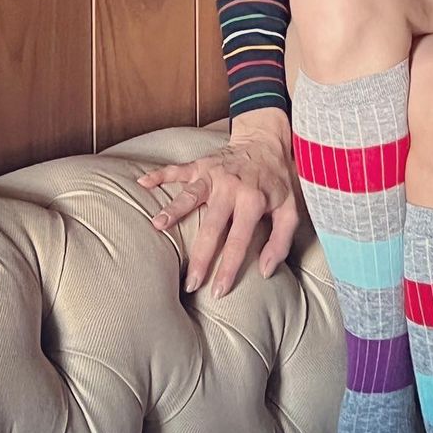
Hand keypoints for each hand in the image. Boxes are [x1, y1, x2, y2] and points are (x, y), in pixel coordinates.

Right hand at [135, 116, 299, 297]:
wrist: (266, 141)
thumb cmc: (277, 180)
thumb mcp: (290, 210)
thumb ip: (281, 242)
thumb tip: (265, 271)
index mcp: (253, 200)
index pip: (239, 240)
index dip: (229, 267)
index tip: (217, 291)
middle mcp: (231, 187)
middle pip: (212, 226)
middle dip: (200, 256)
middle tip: (189, 282)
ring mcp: (213, 174)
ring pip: (190, 195)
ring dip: (173, 210)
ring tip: (157, 226)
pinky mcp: (201, 164)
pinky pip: (178, 169)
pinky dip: (160, 175)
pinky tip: (142, 183)